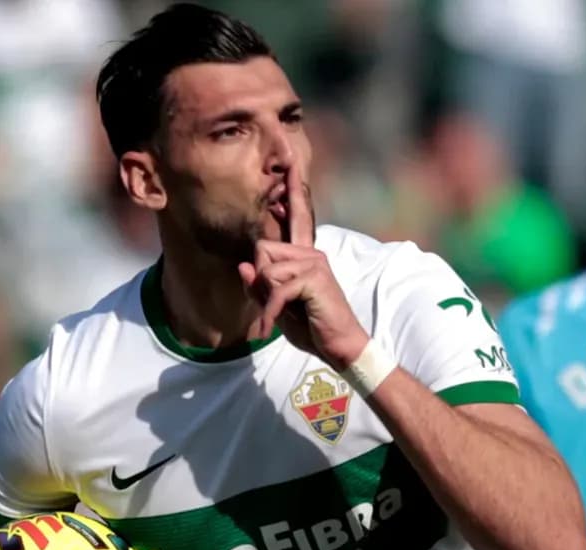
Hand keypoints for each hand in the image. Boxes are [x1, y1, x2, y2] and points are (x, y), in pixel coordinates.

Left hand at [236, 164, 365, 361]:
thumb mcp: (277, 308)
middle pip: (261, 249)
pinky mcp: (314, 276)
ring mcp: (315, 262)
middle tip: (275, 307)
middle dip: (260, 281)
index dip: (293, 191)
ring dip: (266, 301)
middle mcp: (311, 253)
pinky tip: (272, 327)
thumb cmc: (313, 329)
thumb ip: (259, 287)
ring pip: (265, 270)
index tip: (293, 164)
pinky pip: (274, 287)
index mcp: (304, 257)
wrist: (341, 348)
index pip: (298, 219)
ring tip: (280, 318)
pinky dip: (269, 312)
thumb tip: (244, 265)